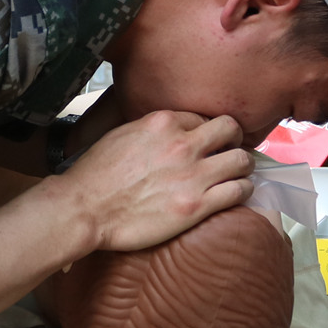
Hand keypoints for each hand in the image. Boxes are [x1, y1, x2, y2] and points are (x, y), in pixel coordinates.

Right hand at [57, 110, 253, 252]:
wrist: (85, 209)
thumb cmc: (95, 175)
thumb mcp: (122, 134)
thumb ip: (151, 130)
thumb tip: (168, 134)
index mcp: (162, 122)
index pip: (202, 117)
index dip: (207, 130)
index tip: (208, 142)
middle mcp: (182, 144)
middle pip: (230, 130)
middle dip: (234, 140)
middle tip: (231, 150)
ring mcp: (192, 175)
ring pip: (242, 160)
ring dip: (242, 166)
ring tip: (237, 174)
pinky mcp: (197, 205)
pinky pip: (239, 191)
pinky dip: (243, 190)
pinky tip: (236, 193)